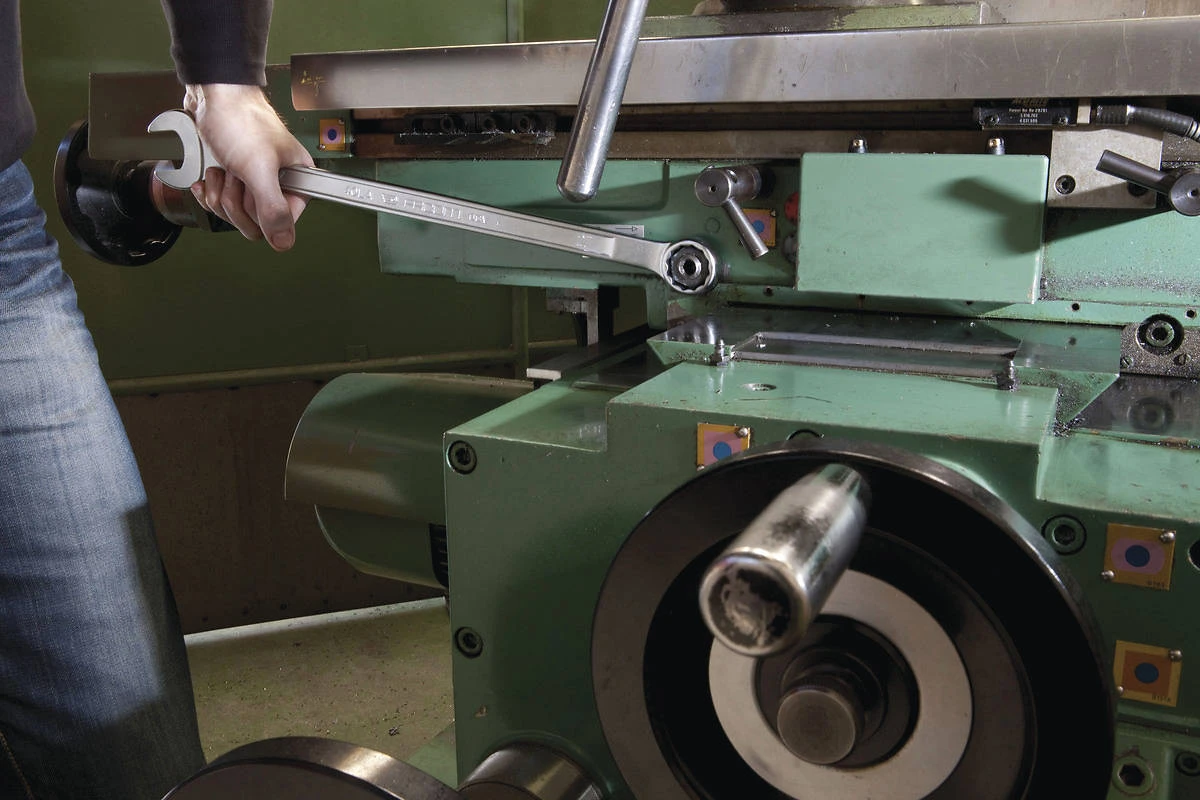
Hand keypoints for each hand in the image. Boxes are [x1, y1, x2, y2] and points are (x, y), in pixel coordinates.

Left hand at [184, 83, 313, 250]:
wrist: (213, 95)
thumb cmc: (240, 120)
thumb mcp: (258, 168)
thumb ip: (272, 209)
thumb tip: (284, 241)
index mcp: (299, 181)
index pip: (284, 223)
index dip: (262, 214)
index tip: (255, 193)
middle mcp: (280, 184)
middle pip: (257, 223)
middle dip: (236, 202)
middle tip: (238, 177)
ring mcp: (256, 183)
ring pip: (236, 214)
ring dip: (221, 193)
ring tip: (225, 169)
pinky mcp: (236, 179)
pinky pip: (222, 203)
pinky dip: (210, 190)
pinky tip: (212, 175)